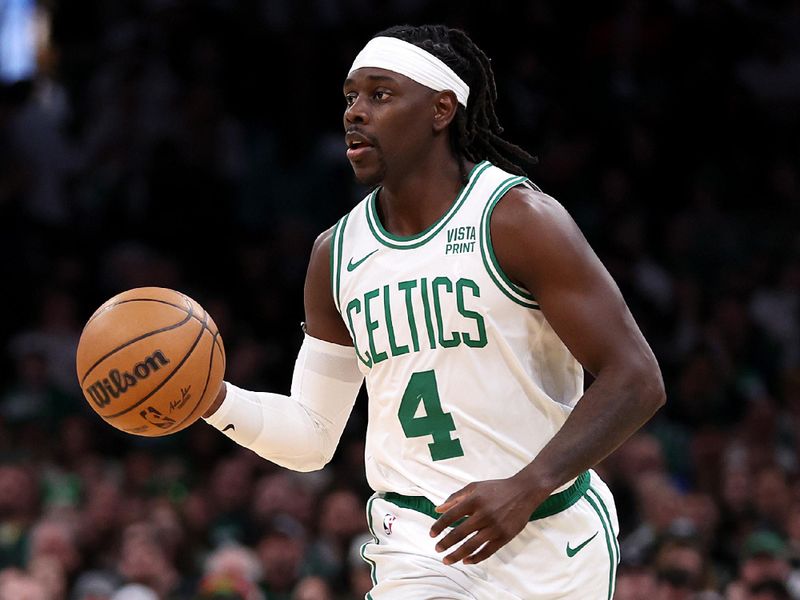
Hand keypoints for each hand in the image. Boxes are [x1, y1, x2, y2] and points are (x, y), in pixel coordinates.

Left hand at [429, 475, 549, 564]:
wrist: (523, 492)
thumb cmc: (496, 488)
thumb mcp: (474, 487)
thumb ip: (455, 498)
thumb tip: (437, 509)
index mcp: (474, 500)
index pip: (450, 516)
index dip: (439, 526)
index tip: (432, 534)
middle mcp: (483, 514)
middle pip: (459, 533)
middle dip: (445, 544)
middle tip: (437, 549)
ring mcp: (495, 527)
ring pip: (471, 546)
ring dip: (457, 555)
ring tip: (447, 560)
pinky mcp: (505, 536)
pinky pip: (488, 551)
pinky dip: (476, 558)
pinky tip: (466, 561)